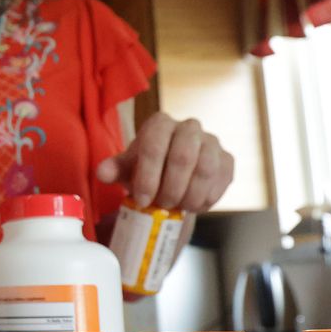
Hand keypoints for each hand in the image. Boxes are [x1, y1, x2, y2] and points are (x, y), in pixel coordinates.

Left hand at [95, 113, 233, 212]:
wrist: (171, 175)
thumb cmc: (145, 169)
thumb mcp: (126, 169)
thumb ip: (113, 169)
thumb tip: (103, 172)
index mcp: (160, 123)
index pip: (154, 146)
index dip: (148, 177)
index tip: (142, 200)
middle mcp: (189, 126)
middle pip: (183, 157)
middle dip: (171, 188)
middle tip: (162, 206)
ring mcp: (212, 141)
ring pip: (206, 169)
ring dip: (191, 195)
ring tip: (178, 208)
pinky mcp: (227, 159)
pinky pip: (222, 179)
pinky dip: (208, 198)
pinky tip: (194, 206)